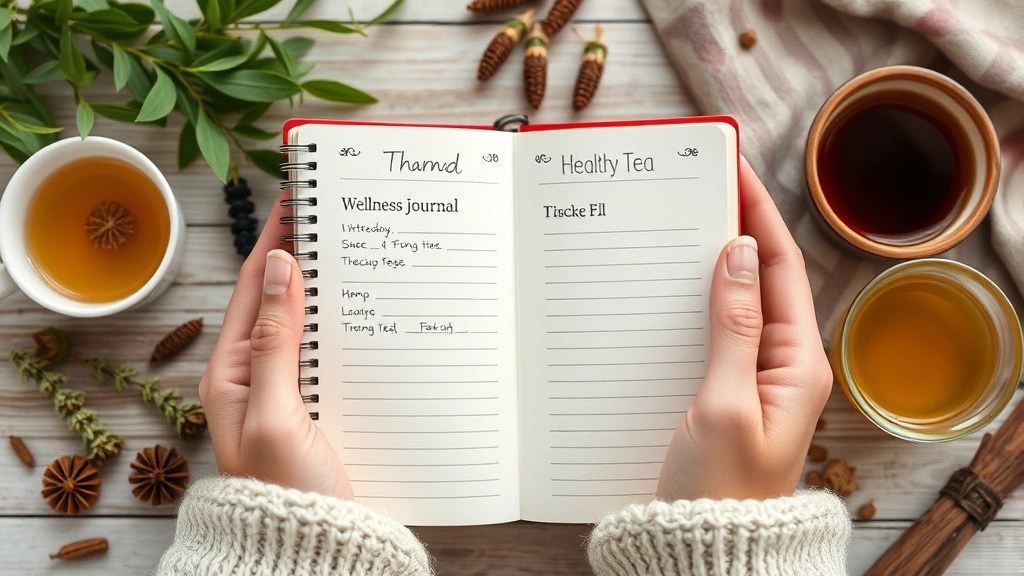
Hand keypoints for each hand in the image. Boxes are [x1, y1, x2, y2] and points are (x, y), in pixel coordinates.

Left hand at [199, 190, 352, 499]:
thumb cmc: (285, 490)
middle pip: (275, 299)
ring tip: (345, 248)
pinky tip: (359, 308)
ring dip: (320, 286)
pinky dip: (337, 322)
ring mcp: (283, 391)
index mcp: (230, 373)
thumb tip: (278, 267)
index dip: (271, 240)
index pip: (251, 288)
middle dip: (297, 254)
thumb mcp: (277, 412)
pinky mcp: (312, 405)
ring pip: (300, 322)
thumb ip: (274, 341)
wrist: (309, 546)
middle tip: (327, 213)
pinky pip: (320, 350)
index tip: (293, 199)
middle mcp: (253, 377)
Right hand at [657, 157, 832, 501]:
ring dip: (713, 263)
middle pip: (762, 278)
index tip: (732, 169)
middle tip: (700, 186)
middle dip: (735, 228)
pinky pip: (718, 331)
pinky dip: (697, 301)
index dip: (758, 213)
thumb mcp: (724, 402)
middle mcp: (785, 364)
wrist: (706, 548)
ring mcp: (756, 377)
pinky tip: (672, 288)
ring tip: (682, 223)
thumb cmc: (718, 488)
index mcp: (799, 363)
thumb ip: (734, 326)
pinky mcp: (727, 391)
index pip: (781, 267)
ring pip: (738, 301)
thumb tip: (739, 251)